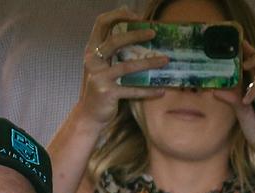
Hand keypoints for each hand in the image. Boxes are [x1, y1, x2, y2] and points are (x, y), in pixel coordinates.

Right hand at [76, 8, 167, 126]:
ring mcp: (99, 78)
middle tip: (154, 33)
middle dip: (136, 35)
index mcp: (92, 52)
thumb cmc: (100, 88)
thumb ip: (113, 52)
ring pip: (128, 66)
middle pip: (114, 41)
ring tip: (166, 60)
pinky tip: (160, 90)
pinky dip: (148, 91)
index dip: (118, 15)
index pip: (101, 24)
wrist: (88, 115)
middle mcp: (92, 62)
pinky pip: (132, 90)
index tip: (137, 16)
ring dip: (149, 63)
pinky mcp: (107, 93)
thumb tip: (138, 32)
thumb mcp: (102, 67)